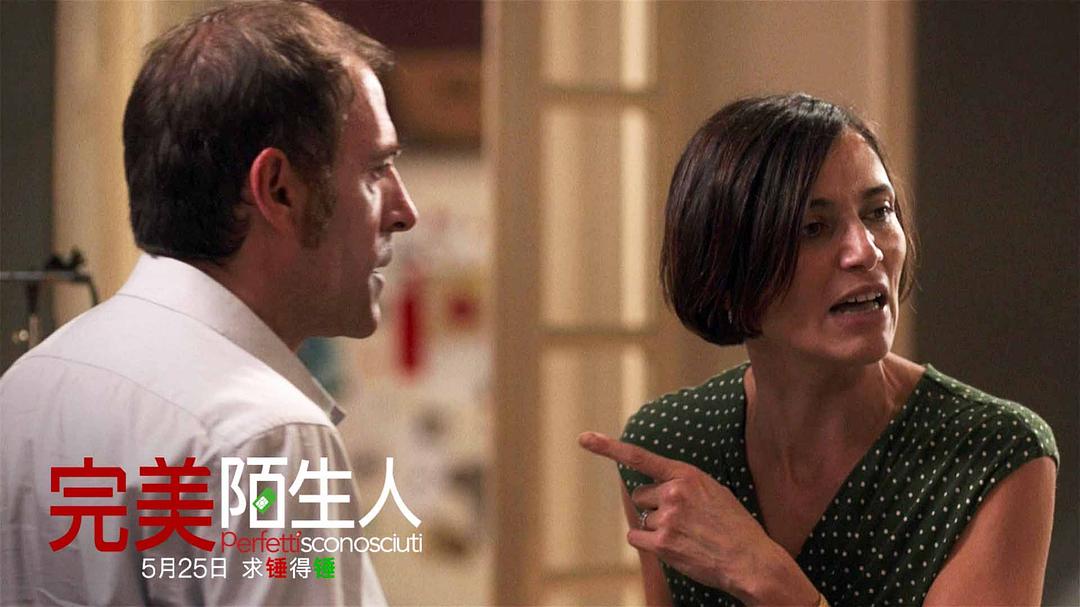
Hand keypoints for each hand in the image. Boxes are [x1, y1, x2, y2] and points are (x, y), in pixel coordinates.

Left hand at [578, 431, 816, 605]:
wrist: (750, 560)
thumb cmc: (736, 527)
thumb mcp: (715, 491)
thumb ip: (686, 484)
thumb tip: (661, 486)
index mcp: (687, 475)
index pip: (641, 457)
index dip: (609, 447)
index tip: (584, 438)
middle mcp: (673, 492)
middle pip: (641, 495)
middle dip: (654, 505)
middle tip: (680, 519)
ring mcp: (666, 517)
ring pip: (642, 517)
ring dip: (656, 526)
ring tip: (685, 535)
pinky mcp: (661, 543)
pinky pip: (636, 536)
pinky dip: (647, 542)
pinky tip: (672, 546)